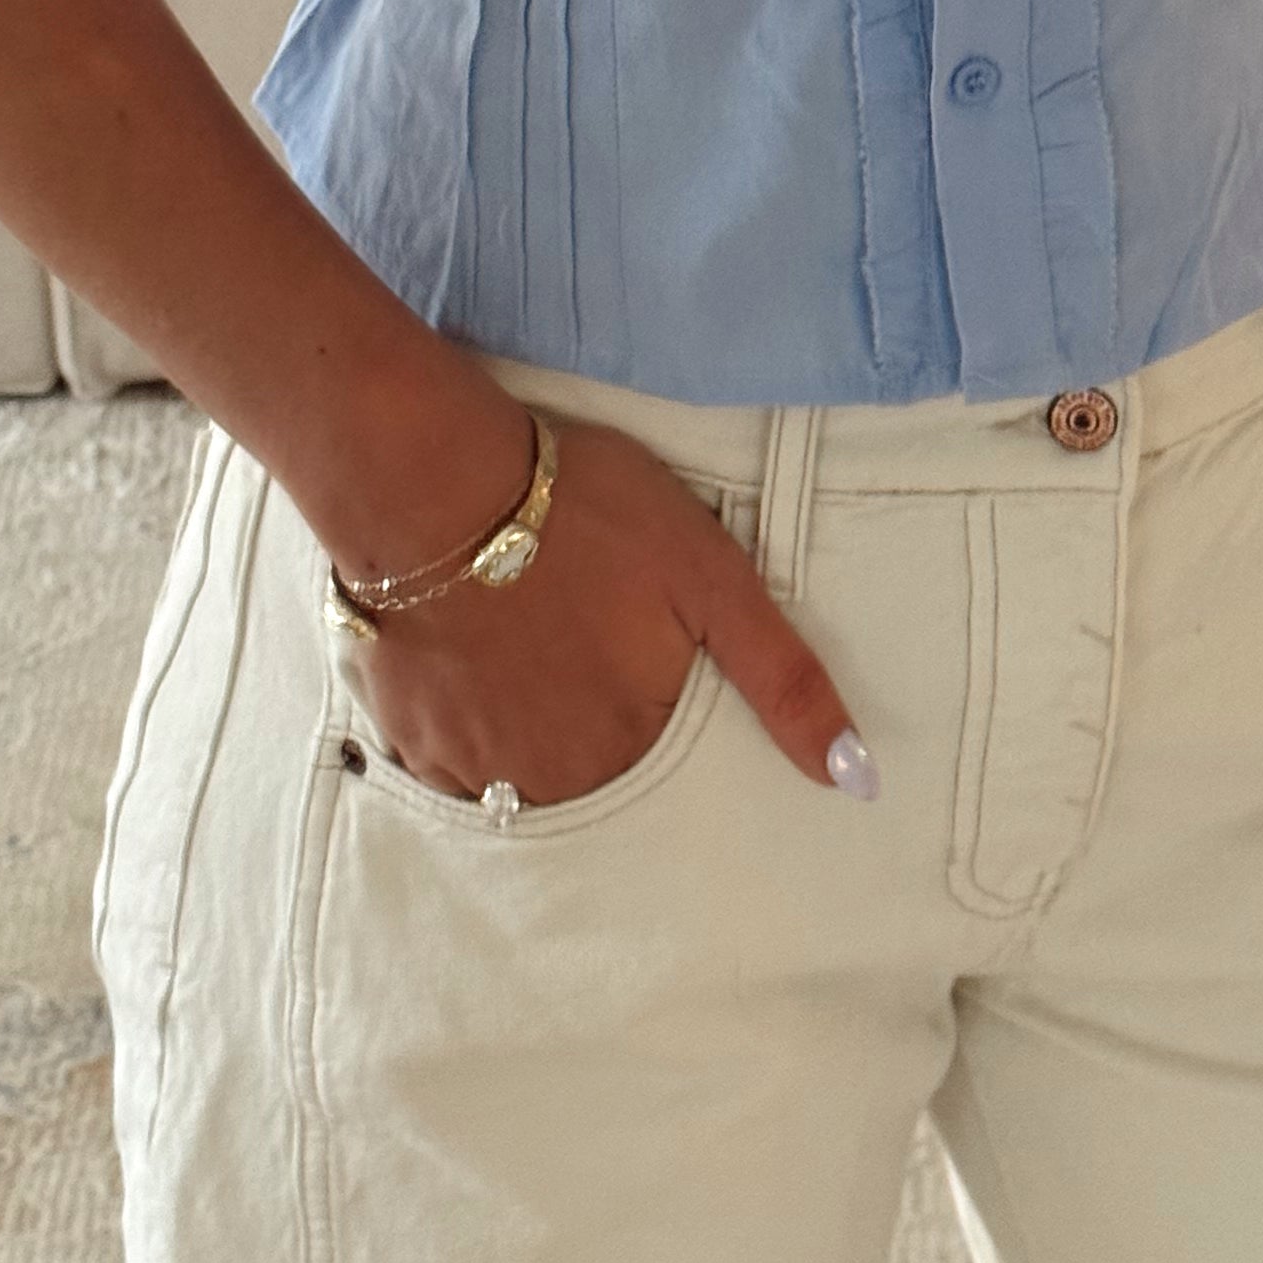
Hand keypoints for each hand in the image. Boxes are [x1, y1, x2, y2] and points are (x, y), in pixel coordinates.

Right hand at [324, 408, 875, 811]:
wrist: (435, 480)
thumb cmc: (583, 513)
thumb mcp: (714, 580)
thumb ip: (785, 684)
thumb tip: (858, 782)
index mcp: (628, 750)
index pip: (662, 775)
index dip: (651, 708)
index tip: (631, 658)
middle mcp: (548, 781)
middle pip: (588, 778)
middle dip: (590, 723)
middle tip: (575, 636)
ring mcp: (467, 766)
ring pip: (515, 776)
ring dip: (526, 729)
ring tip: (526, 644)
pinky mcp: (404, 735)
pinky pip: (445, 762)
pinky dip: (463, 723)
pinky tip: (471, 659)